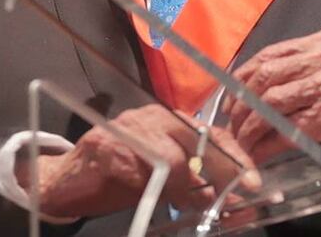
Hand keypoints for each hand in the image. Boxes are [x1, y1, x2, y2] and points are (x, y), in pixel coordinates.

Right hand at [23, 104, 257, 218]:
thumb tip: (234, 199)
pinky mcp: (107, 147)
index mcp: (168, 121)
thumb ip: (195, 183)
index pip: (212, 133)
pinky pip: (141, 170)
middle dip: (222, 170)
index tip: (254, 182)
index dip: (236, 157)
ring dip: (186, 187)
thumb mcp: (163, 179)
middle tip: (235, 196)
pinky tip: (157, 198)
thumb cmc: (117, 177)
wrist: (65, 180)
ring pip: (172, 156)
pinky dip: (154, 189)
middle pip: (198, 139)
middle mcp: (152, 117)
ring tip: (187, 204)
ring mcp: (129, 129)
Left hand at [223, 29, 320, 192]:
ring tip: (241, 144)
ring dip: (250, 127)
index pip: (270, 54)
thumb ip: (301, 73)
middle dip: (241, 104)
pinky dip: (268, 144)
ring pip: (272, 102)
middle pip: (267, 75)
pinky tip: (260, 154)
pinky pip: (289, 128)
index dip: (242, 78)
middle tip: (231, 126)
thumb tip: (252, 85)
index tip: (228, 99)